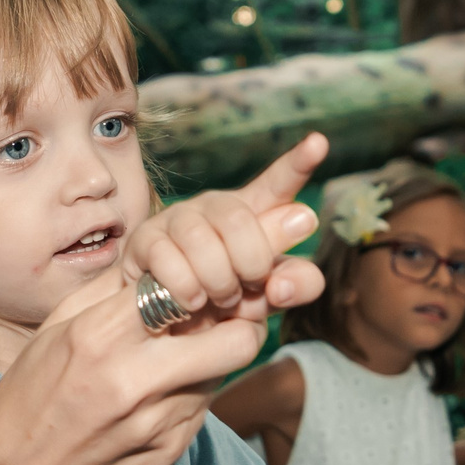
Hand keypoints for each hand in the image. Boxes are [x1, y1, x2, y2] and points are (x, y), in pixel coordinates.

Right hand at [0, 272, 279, 464]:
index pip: (189, 286)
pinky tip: (154, 401)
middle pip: (238, 338)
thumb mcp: (52, 332)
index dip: (205, 277)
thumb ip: (109, 293)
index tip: (196, 281)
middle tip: (219, 316)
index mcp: (98, 337)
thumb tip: (156, 259)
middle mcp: (136, 381)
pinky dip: (189, 396)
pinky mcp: (171, 455)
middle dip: (239, 320)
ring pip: (224, 373)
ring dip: (209, 359)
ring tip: (172, 360)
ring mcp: (159, 425)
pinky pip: (202, 410)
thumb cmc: (26, 404)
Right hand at [125, 135, 329, 319]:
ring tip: (216, 300)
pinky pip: (170, 262)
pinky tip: (190, 302)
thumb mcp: (270, 296)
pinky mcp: (146, 239)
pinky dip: (187, 292)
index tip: (319, 143)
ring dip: (218, 283)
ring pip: (203, 243)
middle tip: (245, 291)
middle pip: (240, 221)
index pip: (279, 184)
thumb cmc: (228, 301)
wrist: (171, 322)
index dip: (298, 163)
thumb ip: (296, 284)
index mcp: (254, 212)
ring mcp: (178, 219)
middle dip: (249, 266)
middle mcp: (215, 207)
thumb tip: (283, 280)